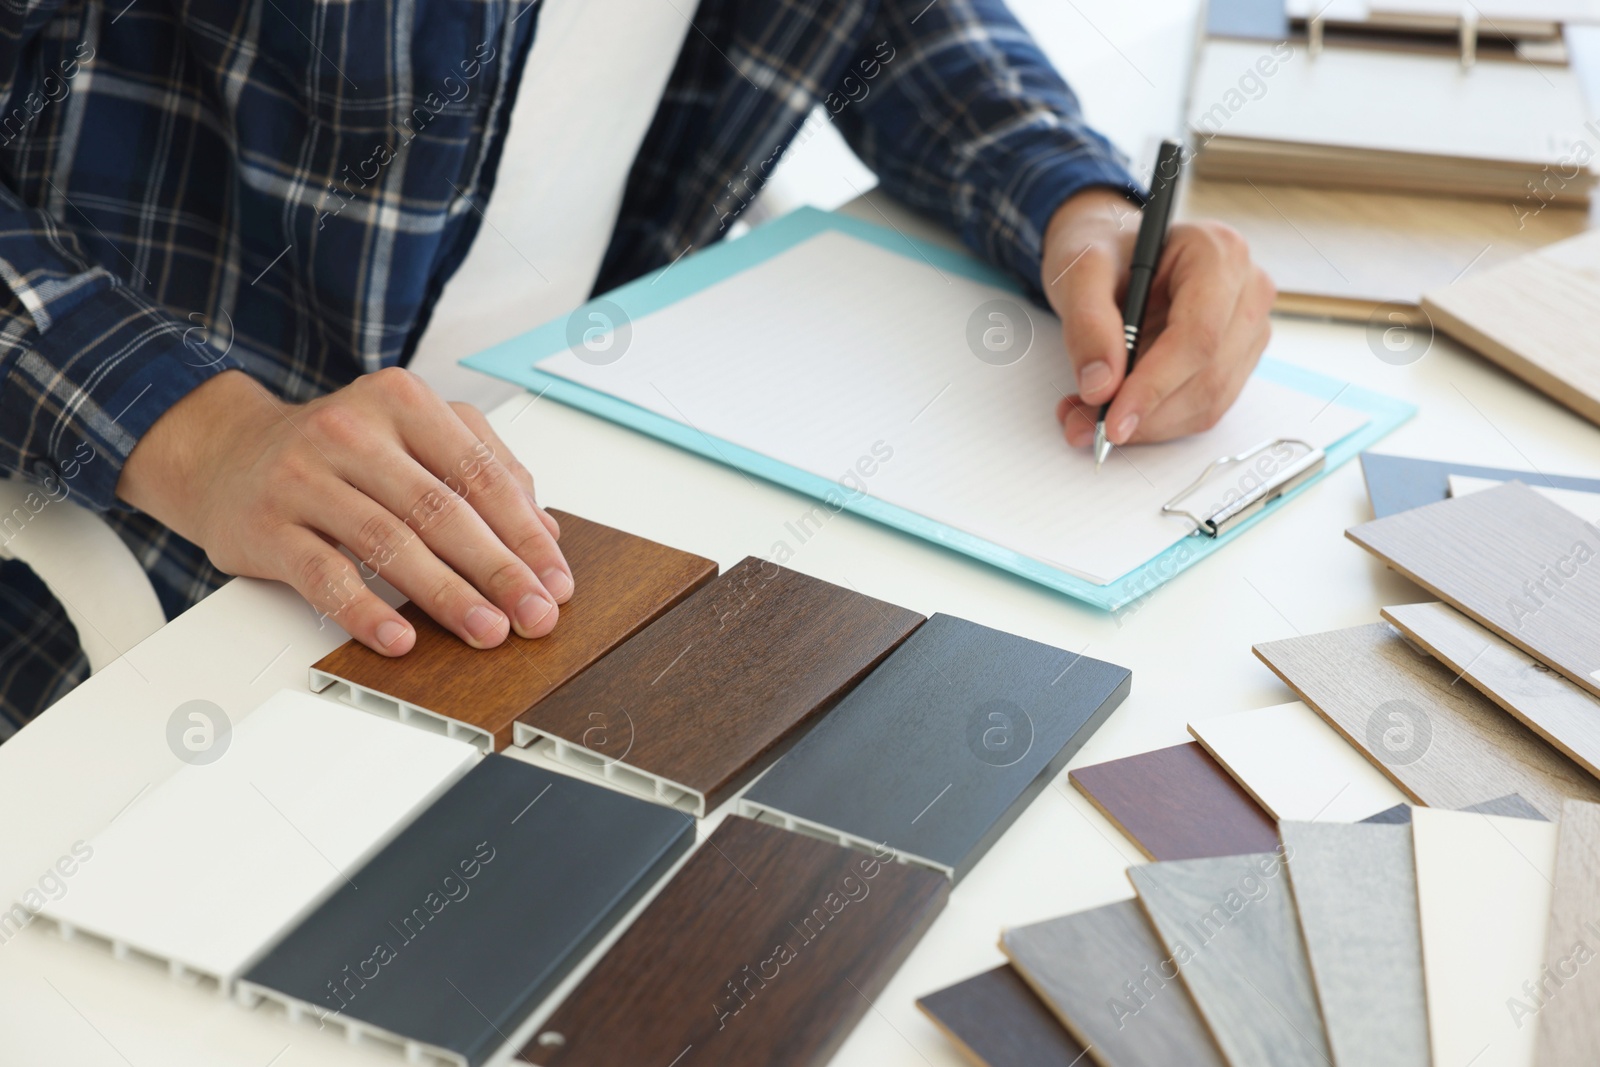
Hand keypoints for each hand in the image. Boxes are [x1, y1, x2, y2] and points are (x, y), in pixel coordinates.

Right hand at [117, 367, 571, 655]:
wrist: (226, 453)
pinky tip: (400, 638)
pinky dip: (366, 611)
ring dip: (447, 595)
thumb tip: (544, 533)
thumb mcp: (412, 438)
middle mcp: (353, 431)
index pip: (480, 473)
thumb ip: (482, 471)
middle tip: (533, 615)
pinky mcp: (266, 525)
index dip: (525, 533)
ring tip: (486, 630)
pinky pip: (325, 575)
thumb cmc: (334, 452)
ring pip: (390, 542)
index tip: (555, 580)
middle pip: (442, 510)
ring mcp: (304, 476)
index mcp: (402, 402)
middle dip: (498, 570)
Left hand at [1041, 187, 1274, 450]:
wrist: (1113, 252)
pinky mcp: (1236, 359)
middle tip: (1085, 427)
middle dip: (1145, 413)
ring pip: (1208, 402)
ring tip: (1087, 420)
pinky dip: (1156, 422)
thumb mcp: (1079, 270)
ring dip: (1148, 425)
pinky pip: (1203, 408)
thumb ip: (1088, 323)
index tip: (1113, 421)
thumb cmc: (1104, 251)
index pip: (1198, 335)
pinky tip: (1116, 411)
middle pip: (1208, 376)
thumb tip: (1100, 387)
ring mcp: (1248, 328)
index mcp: (1218, 253)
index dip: (1155, 386)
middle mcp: (1247, 290)